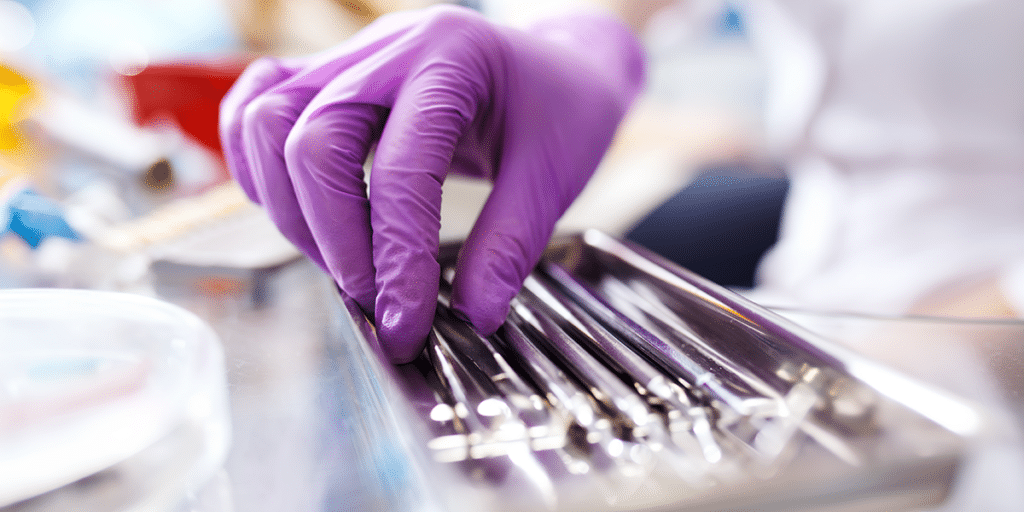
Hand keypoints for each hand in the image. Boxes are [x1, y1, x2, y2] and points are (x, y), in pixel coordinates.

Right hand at [220, 5, 643, 362]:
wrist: (556, 63)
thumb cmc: (562, 110)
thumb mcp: (555, 174)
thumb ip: (511, 245)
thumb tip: (472, 317)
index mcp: (453, 58)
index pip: (401, 168)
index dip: (397, 258)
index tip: (408, 325)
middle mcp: (388, 48)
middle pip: (314, 142)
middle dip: (335, 240)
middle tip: (374, 302)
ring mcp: (348, 57)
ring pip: (268, 124)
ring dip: (291, 211)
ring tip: (344, 265)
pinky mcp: (327, 77)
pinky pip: (256, 105)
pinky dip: (257, 166)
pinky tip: (296, 214)